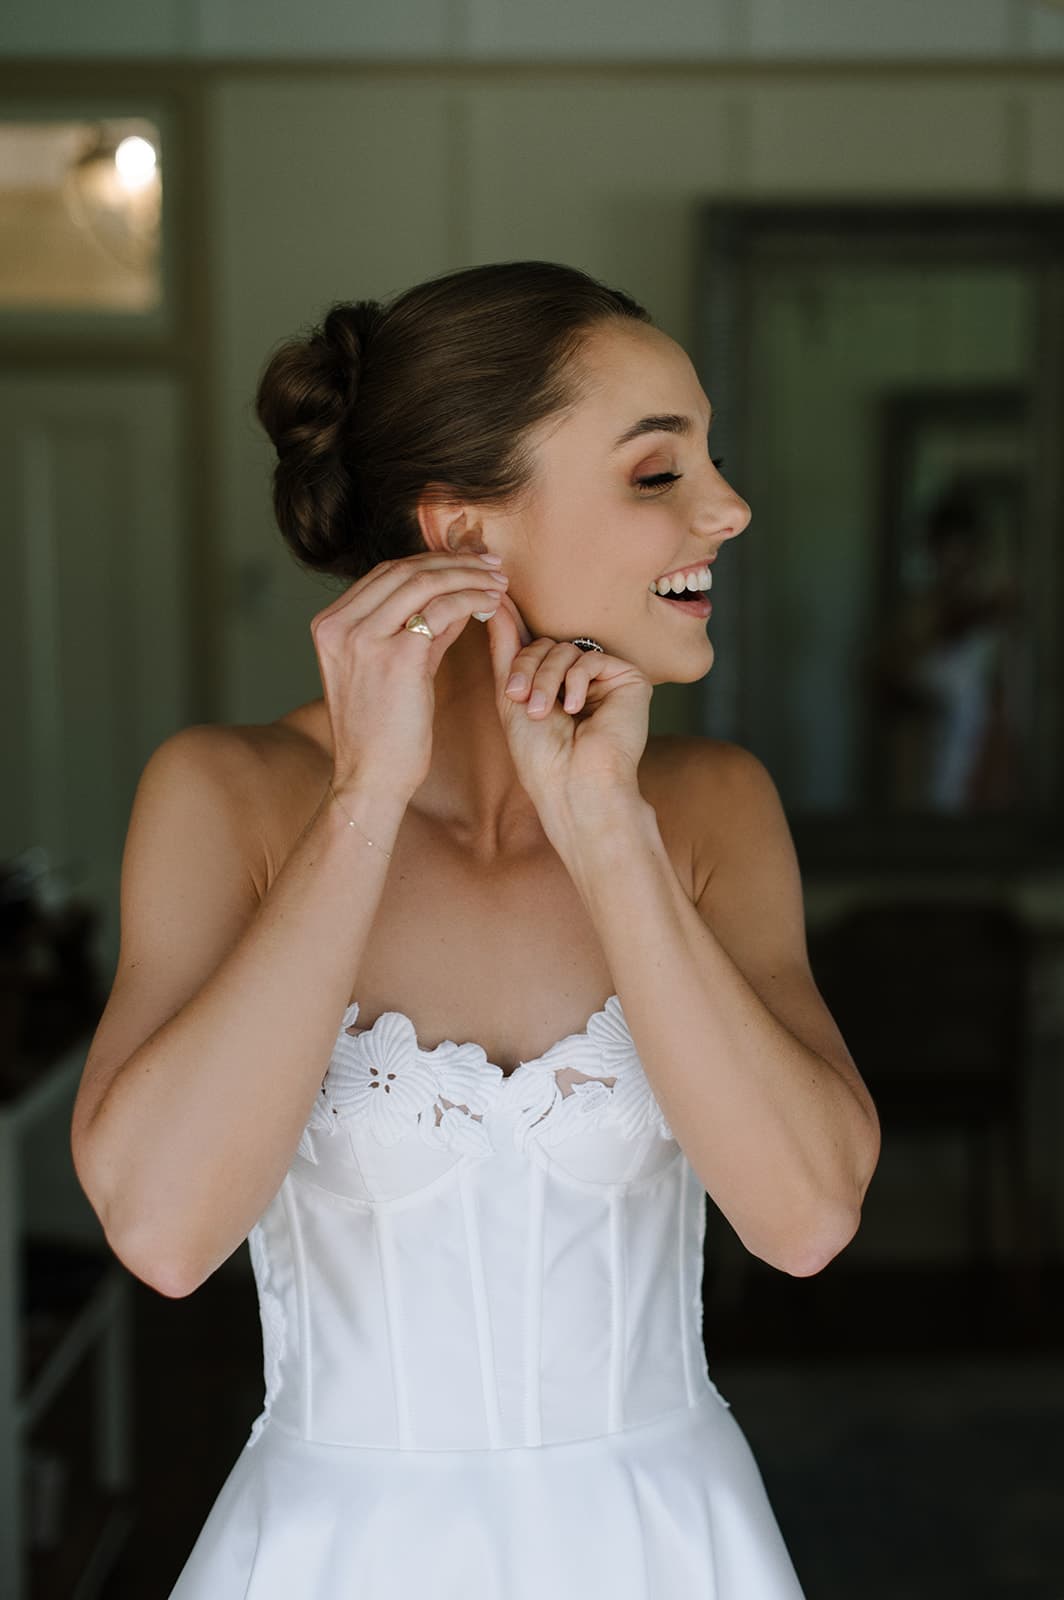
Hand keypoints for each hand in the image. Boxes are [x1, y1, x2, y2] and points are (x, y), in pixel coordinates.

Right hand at [309, 550, 512, 802]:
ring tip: (499, 582)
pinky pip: (443, 609)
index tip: (466, 563)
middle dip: (454, 562)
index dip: (430, 561)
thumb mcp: (389, 668)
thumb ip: (415, 628)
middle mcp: (339, 626)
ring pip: (425, 582)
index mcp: (328, 625)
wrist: (371, 777)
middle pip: (404, 569)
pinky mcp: (396, 657)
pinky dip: (472, 600)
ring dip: (469, 576)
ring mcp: (364, 639)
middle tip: (492, 566)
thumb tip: (456, 595)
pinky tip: (493, 605)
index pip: (385, 573)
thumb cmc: (381, 731)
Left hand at [484, 590, 652, 828]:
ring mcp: (605, 678)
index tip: (491, 605)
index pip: (532, 646)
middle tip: (520, 698)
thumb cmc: (540, 756)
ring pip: (565, 649)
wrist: (574, 786)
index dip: (512, 634)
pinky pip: (590, 658)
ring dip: (547, 679)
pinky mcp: (628, 679)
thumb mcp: (512, 697)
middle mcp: (580, 678)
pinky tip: (575, 710)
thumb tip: (492, 603)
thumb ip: (505, 650)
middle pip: (545, 644)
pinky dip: (574, 682)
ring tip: (545, 712)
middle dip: (527, 669)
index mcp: (554, 684)